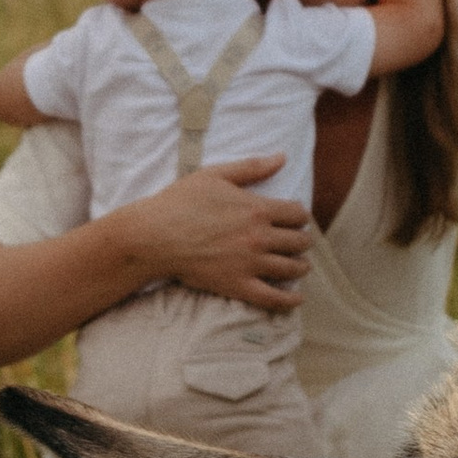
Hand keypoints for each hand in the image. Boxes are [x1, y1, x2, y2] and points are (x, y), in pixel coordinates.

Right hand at [130, 156, 312, 313]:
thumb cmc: (181, 202)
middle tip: (297, 242)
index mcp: (258, 209)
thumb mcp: (216, 175)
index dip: (299, 216)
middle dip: (301, 241)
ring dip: (300, 266)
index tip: (294, 220)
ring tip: (299, 266)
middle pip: (299, 242)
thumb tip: (282, 157)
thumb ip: (252, 167)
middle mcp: (260, 237)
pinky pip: (273, 298)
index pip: (298, 215)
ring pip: (292, 268)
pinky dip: (290, 300)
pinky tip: (297, 298)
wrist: (155, 236)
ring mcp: (251, 264)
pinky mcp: (238, 286)